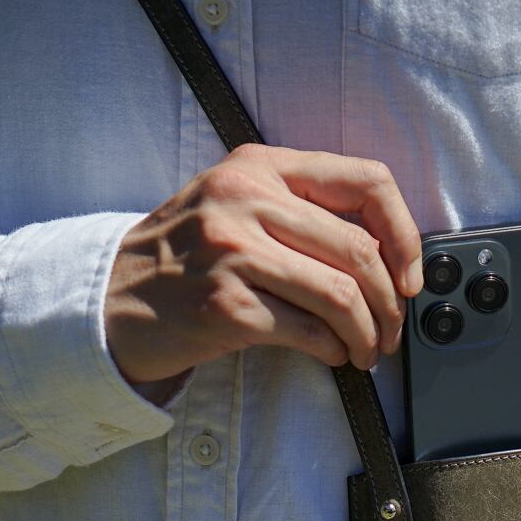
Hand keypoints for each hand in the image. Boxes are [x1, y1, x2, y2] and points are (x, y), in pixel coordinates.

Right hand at [103, 142, 425, 382]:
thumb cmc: (183, 258)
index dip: (405, 234)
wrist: (110, 301)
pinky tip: (331, 355)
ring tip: (365, 350)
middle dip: (391, 303)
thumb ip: (299, 209)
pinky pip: (309, 332)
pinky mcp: (225, 306)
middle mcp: (245, 199)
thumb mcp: (234, 205)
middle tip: (391, 329)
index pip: (367, 181)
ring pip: (341, 295)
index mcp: (258, 165)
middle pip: (360, 251)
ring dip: (367, 334)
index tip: (410, 275)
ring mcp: (232, 253)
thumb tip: (389, 255)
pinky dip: (333, 351)